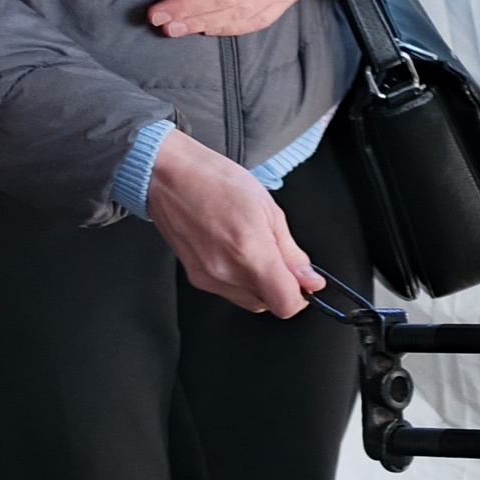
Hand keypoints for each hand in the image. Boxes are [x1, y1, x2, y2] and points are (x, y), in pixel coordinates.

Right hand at [145, 130, 325, 314]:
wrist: (168, 175)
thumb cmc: (215, 181)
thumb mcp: (269, 210)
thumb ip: (292, 253)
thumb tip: (311, 280)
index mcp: (249, 251)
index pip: (285, 303)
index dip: (301, 296)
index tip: (305, 282)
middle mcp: (225, 271)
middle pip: (268, 304)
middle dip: (281, 287)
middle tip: (279, 257)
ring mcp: (207, 277)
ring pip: (250, 301)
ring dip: (261, 284)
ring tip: (254, 249)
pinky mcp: (195, 277)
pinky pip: (229, 292)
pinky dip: (241, 280)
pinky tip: (237, 253)